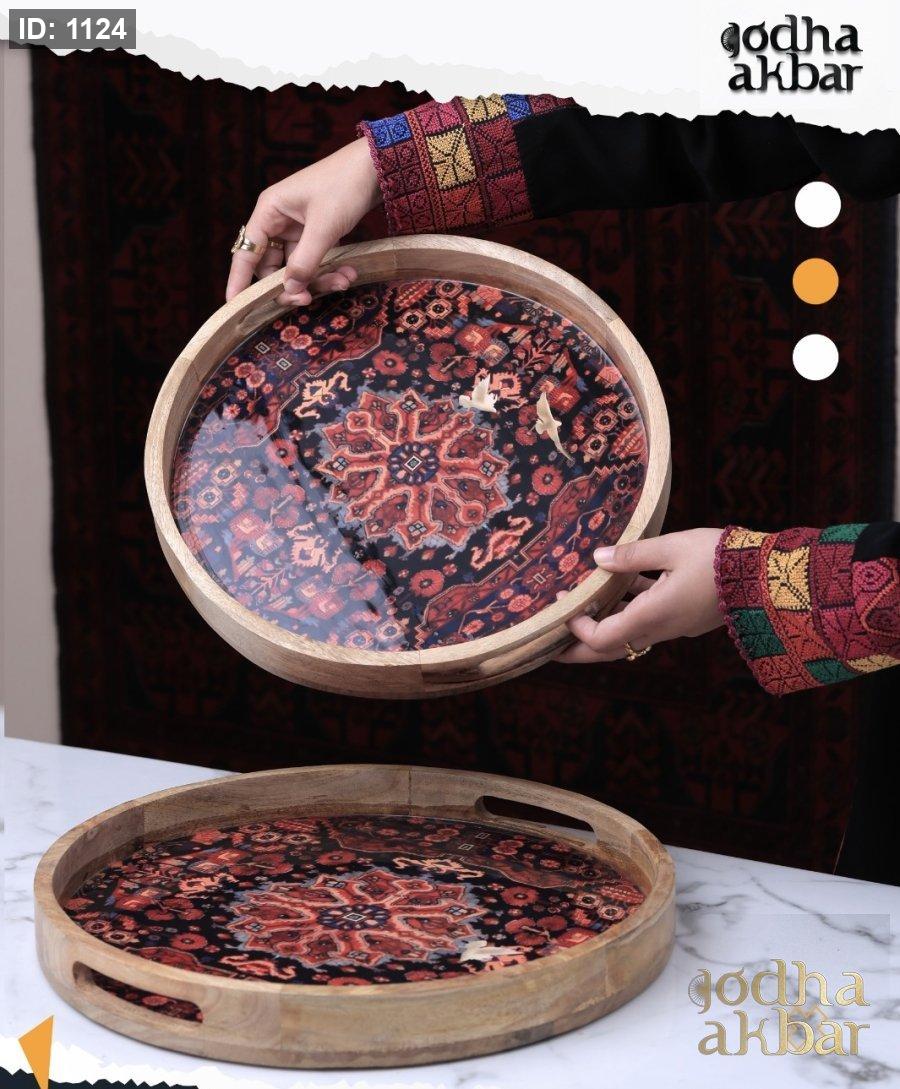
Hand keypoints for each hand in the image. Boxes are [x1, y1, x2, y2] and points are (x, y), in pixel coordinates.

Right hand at [226, 137, 382, 304]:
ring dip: (319, 280)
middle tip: (308, 299)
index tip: (234, 305)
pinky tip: (348, 274)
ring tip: (344, 281)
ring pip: (298, 268)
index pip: (246, 251)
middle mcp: (279, 220)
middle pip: (273, 266)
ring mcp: (299, 228)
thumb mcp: (324, 227)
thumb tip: (290, 289)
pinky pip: (316, 261)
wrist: (376, 167)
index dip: (239, 279)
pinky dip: (330, 270)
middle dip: (292, 285)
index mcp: (270, 211)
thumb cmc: (344, 186)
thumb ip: (305, 261)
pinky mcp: (317, 234)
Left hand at [558, 529, 723, 662]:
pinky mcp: (687, 617)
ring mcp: (676, 625)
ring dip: (605, 627)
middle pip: (612, 648)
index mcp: (654, 615)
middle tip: (553, 650)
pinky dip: (631, 608)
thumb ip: (632, 555)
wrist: (769, 574)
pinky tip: (625, 582)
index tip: (564, 615)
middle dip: (581, 651)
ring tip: (583, 610)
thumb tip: (598, 559)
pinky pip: (650, 619)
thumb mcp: (671, 547)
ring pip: (630, 634)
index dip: (579, 632)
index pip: (604, 638)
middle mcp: (662, 628)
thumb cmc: (720, 558)